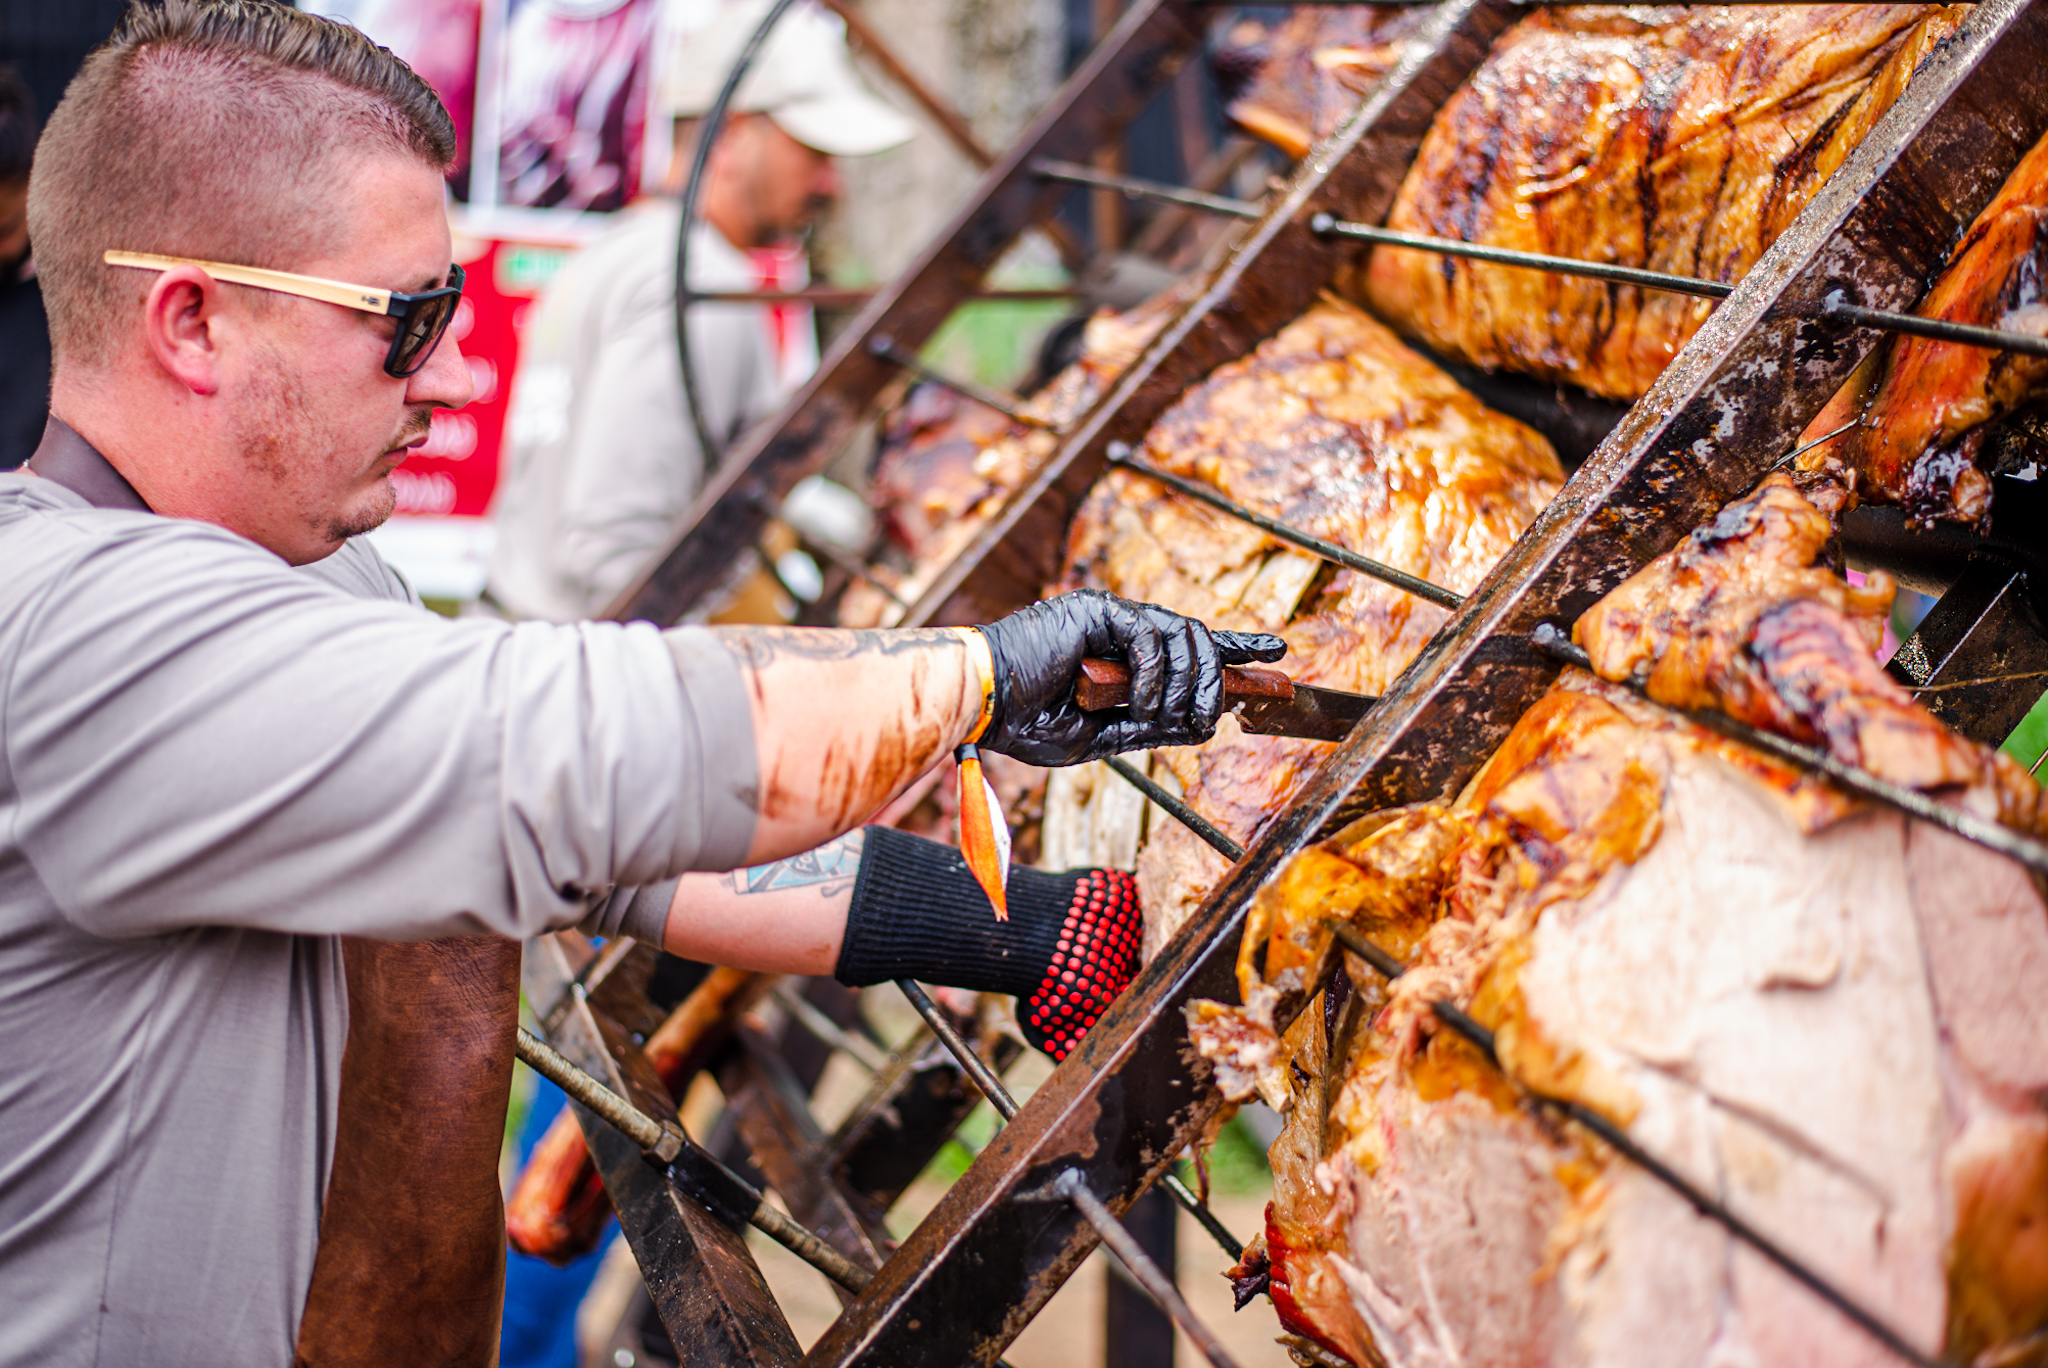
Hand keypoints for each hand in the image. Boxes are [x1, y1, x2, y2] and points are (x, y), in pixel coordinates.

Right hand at [974, 589, 1285, 765]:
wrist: (982, 703)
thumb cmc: (1026, 721)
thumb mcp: (1100, 737)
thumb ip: (1147, 727)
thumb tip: (1199, 727)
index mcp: (1124, 655)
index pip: (1191, 644)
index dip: (1234, 647)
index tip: (1274, 652)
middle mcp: (1122, 628)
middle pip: (1198, 640)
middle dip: (1215, 681)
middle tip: (1210, 716)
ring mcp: (1110, 616)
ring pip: (1183, 637)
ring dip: (1185, 685)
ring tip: (1167, 716)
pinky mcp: (1096, 610)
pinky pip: (1149, 638)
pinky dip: (1153, 676)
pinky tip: (1140, 702)